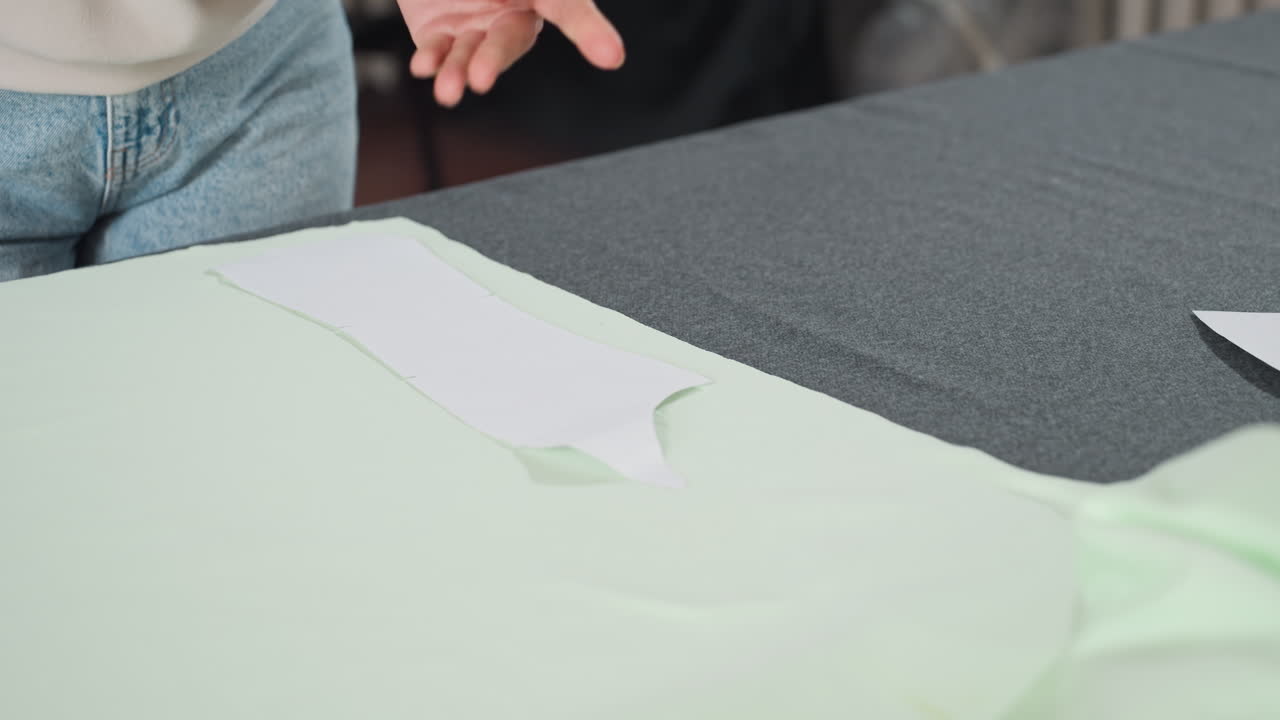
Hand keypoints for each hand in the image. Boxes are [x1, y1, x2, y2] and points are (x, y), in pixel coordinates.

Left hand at [397, 0, 624, 106]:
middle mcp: (513, 9)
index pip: (569, 8)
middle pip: (510, 37)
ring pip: (472, 52)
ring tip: (447, 92)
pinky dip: (432, 59)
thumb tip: (525, 10)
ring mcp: (477, 24)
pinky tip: (422, 68)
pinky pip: (438, 50)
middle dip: (495, 58)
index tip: (612, 57)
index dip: (589, 30)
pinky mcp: (441, 33)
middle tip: (481, 80)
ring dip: (458, 71)